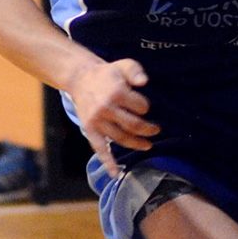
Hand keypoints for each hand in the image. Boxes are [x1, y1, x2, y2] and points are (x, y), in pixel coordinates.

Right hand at [70, 57, 157, 173]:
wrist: (81, 79)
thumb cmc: (107, 74)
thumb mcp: (123, 65)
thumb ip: (136, 71)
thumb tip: (145, 82)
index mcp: (116, 92)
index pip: (141, 106)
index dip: (147, 108)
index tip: (147, 108)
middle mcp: (106, 108)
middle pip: (133, 125)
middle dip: (148, 130)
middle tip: (156, 131)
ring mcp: (97, 121)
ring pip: (121, 138)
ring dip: (136, 144)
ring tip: (147, 145)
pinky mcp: (90, 130)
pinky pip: (99, 149)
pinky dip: (108, 163)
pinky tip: (115, 173)